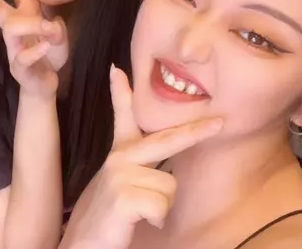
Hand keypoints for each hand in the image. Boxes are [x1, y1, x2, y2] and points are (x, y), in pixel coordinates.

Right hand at [0, 0, 67, 97]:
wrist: (44, 84)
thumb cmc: (49, 54)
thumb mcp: (58, 35)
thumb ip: (56, 27)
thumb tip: (49, 26)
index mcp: (25, 13)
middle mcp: (15, 28)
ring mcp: (14, 48)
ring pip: (11, 28)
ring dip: (31, 24)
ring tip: (49, 29)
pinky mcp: (19, 67)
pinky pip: (24, 56)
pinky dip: (36, 50)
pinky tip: (45, 48)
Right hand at [60, 66, 222, 248]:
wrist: (81, 245)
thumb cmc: (105, 219)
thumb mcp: (115, 187)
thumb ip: (132, 168)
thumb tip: (157, 170)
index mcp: (118, 155)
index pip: (121, 116)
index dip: (121, 93)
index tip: (118, 71)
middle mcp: (118, 159)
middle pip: (165, 139)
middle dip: (195, 131)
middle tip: (220, 124)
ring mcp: (119, 174)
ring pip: (169, 185)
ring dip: (163, 206)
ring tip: (141, 215)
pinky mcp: (123, 195)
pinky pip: (161, 205)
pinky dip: (157, 218)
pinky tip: (139, 222)